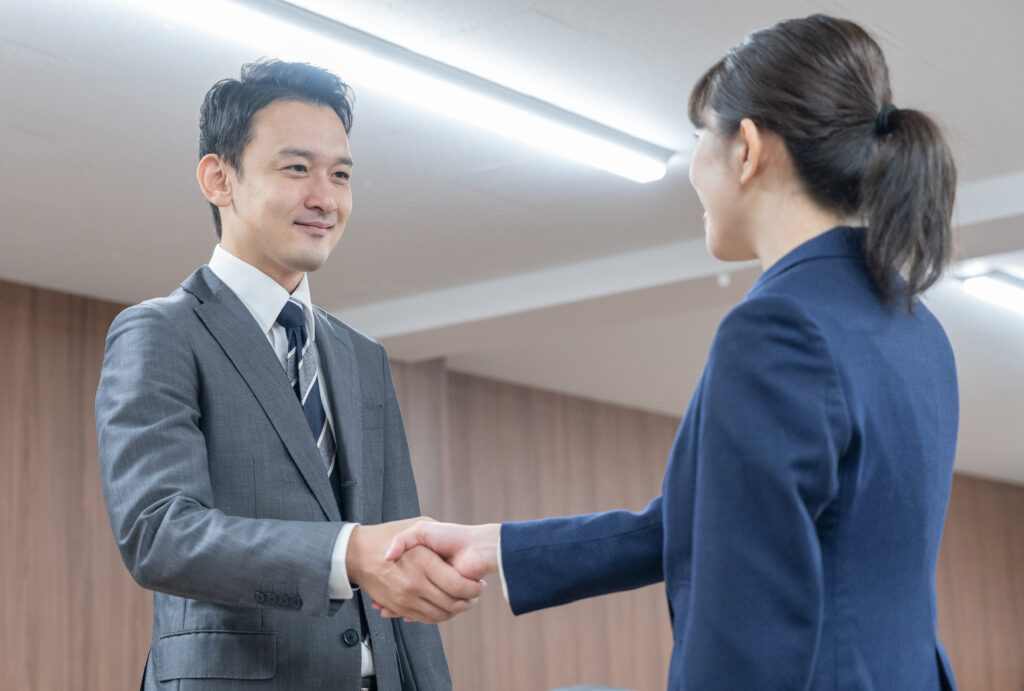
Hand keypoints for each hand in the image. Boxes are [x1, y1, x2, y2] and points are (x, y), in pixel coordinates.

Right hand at [346, 518, 482, 624]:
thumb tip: (453, 554)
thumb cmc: (389, 535)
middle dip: (468, 602)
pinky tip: (445, 607)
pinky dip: (437, 617)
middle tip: (474, 595)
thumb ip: (436, 535)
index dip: (473, 588)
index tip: (479, 584)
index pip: (458, 586)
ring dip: (454, 612)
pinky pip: (424, 619)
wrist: (358, 553)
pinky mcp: (399, 607)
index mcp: (424, 561)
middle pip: (452, 604)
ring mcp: (406, 598)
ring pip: (440, 614)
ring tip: (463, 602)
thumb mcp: (416, 525)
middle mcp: (415, 583)